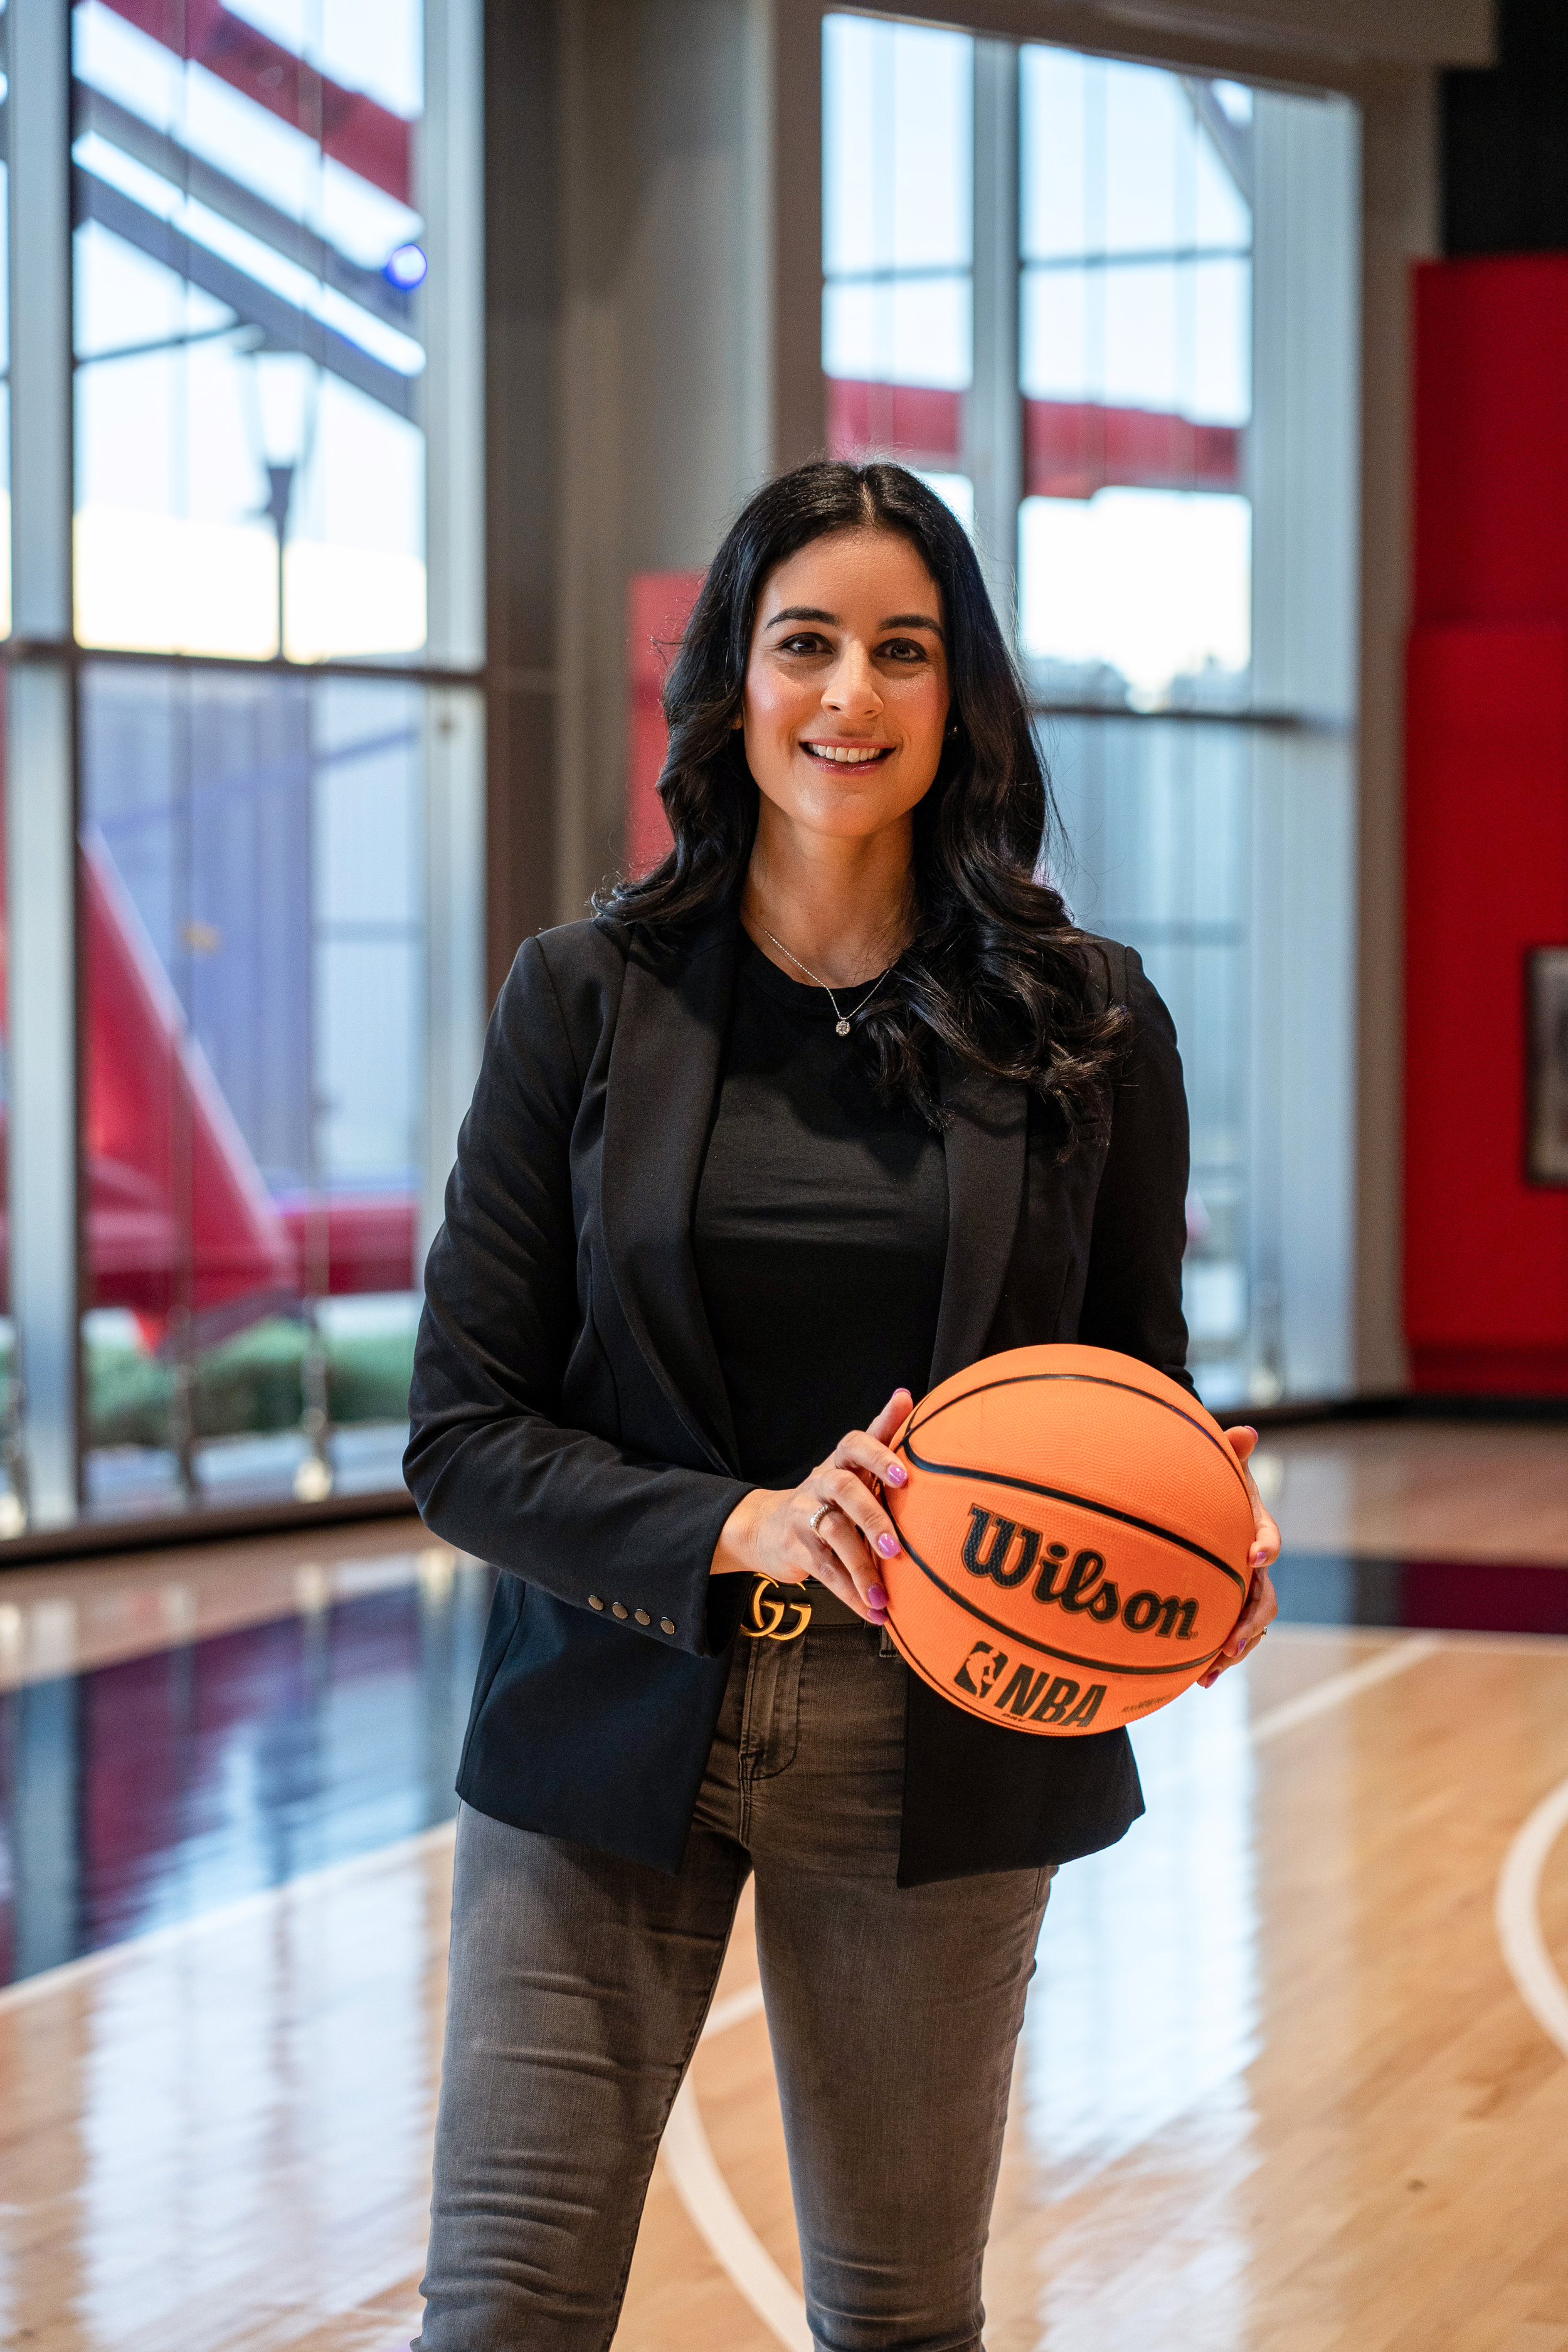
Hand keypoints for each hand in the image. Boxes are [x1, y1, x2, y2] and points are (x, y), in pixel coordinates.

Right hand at [710, 1388, 913, 1625]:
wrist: (768, 1527)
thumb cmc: (828, 1495)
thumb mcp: (851, 1466)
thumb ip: (880, 1434)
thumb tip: (906, 1392)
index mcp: (841, 1461)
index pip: (856, 1444)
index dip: (879, 1456)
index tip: (906, 1474)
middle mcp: (821, 1483)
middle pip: (844, 1490)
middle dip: (871, 1516)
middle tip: (896, 1546)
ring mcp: (805, 1515)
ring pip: (833, 1536)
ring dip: (862, 1568)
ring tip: (885, 1596)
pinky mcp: (795, 1548)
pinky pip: (825, 1572)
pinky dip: (851, 1594)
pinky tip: (874, 1612)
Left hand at [1197, 1424, 1280, 1686]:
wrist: (1201, 1510)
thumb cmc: (1210, 1486)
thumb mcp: (1217, 1468)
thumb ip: (1229, 1451)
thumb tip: (1244, 1430)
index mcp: (1256, 1530)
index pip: (1268, 1539)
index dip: (1265, 1548)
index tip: (1253, 1556)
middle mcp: (1255, 1566)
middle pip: (1264, 1598)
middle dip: (1251, 1622)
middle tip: (1233, 1640)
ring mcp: (1243, 1592)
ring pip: (1250, 1627)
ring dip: (1235, 1649)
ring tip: (1213, 1669)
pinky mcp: (1226, 1610)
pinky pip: (1230, 1638)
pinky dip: (1218, 1659)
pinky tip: (1198, 1680)